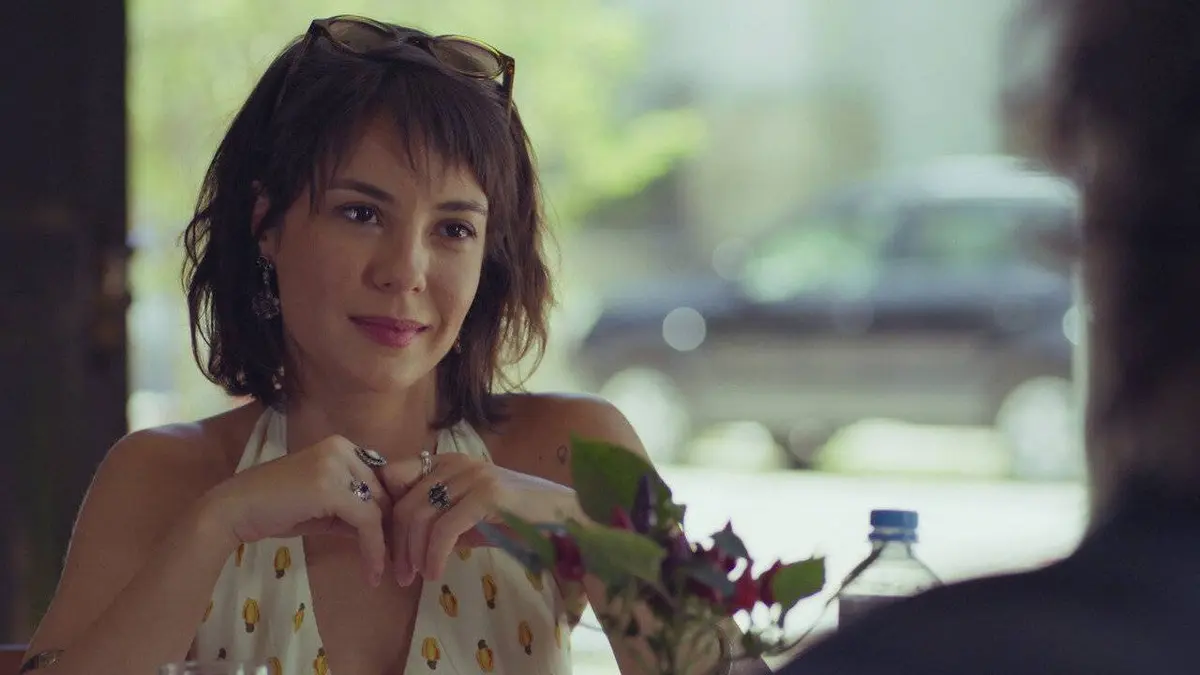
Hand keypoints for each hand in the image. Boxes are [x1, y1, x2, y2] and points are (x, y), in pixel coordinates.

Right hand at [198, 435, 392, 585]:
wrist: (234, 510)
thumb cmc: (273, 510)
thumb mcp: (322, 509)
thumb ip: (352, 511)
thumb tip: (382, 529)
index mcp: (341, 447)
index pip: (379, 480)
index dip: (387, 513)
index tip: (391, 543)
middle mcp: (343, 448)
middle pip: (384, 492)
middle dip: (389, 529)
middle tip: (393, 561)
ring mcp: (337, 464)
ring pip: (378, 508)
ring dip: (384, 544)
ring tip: (381, 572)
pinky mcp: (332, 487)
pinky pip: (366, 521)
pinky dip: (373, 548)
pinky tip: (372, 570)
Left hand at [379, 453, 576, 583]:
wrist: (562, 519)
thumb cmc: (516, 520)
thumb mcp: (468, 516)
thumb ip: (438, 517)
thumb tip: (403, 540)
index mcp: (447, 462)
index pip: (396, 477)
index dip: (386, 514)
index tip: (389, 547)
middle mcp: (456, 463)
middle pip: (405, 503)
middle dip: (397, 544)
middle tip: (400, 575)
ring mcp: (473, 476)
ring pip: (421, 516)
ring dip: (413, 554)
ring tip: (417, 578)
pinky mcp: (487, 495)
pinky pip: (444, 530)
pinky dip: (434, 556)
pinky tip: (436, 573)